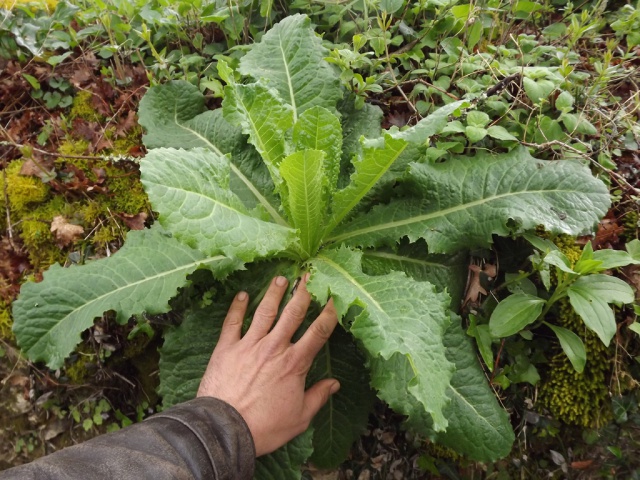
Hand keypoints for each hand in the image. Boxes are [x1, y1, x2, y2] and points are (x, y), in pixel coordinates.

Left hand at [197, 274, 339, 455]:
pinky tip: (242, 294)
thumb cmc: (264, 427)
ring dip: (273, 294)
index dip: (329, 311)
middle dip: (303, 292)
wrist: (225, 429)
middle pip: (292, 313)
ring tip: (280, 278)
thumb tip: (334, 384)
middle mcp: (274, 348)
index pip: (318, 331)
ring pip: (265, 312)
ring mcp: (249, 345)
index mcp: (295, 363)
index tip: (334, 295)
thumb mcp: (300, 417)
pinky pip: (232, 323)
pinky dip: (237, 307)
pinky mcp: (226, 348)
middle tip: (308, 275)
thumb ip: (318, 396)